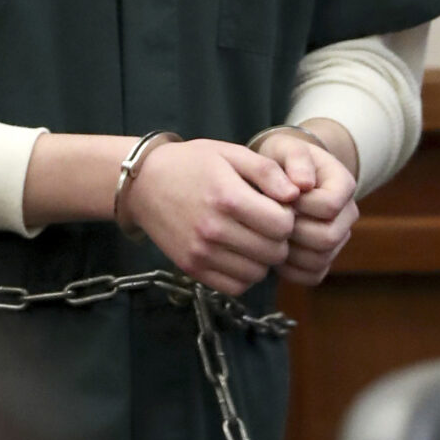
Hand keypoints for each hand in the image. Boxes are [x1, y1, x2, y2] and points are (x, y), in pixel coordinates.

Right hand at [125, 139, 299, 296]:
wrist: (142, 183)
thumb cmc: (190, 164)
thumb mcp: (230, 153)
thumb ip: (267, 171)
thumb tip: (296, 196)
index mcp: (227, 197)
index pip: (283, 225)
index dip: (287, 216)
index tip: (274, 206)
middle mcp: (213, 229)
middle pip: (274, 252)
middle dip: (278, 238)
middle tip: (264, 223)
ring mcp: (200, 252)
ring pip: (258, 273)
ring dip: (262, 258)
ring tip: (250, 237)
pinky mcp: (191, 268)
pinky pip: (236, 286)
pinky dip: (243, 274)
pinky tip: (237, 253)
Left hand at [256, 132, 357, 284]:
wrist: (281, 175)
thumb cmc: (281, 159)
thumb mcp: (285, 148)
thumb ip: (295, 159)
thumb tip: (303, 185)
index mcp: (343, 185)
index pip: (329, 206)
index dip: (300, 204)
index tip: (279, 196)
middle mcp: (347, 215)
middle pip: (328, 238)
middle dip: (293, 231)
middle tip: (268, 220)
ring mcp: (338, 238)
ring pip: (320, 260)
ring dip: (289, 251)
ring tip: (267, 234)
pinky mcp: (323, 257)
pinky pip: (311, 275)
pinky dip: (288, 269)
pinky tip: (271, 249)